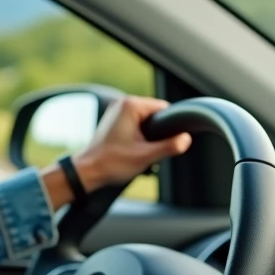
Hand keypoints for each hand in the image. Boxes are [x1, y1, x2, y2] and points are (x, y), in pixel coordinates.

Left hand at [72, 96, 191, 191]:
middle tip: (148, 149)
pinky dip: (140, 136)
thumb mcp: (146, 156)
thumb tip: (186, 139)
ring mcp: (117, 111)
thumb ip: (169, 146)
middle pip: (156, 115)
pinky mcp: (114, 120)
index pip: (164, 109)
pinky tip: (133, 149)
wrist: (88, 171)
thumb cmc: (111, 162)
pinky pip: (137, 124)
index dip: (170, 126)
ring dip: (149, 135)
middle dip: (158, 132)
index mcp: (131, 105)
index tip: (166, 141)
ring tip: (139, 150)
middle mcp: (123, 103)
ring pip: (147, 121)